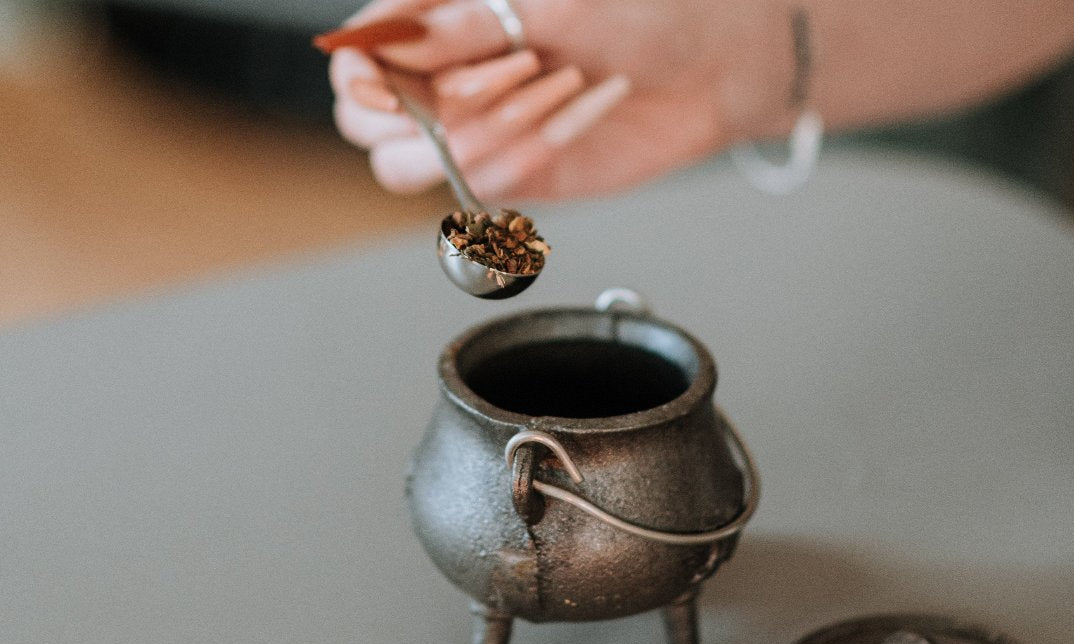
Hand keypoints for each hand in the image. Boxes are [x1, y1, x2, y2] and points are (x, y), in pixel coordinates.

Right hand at [326, 0, 796, 201]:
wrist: (709, 68)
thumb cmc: (642, 9)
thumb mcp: (554, 1)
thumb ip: (466, 22)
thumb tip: (387, 38)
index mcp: (440, 18)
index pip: (357, 59)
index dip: (360, 77)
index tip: (391, 87)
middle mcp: (443, 77)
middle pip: (365, 125)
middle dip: (417, 114)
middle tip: (502, 75)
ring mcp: (473, 130)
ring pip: (409, 168)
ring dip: (476, 135)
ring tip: (552, 86)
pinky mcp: (511, 173)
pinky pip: (480, 186)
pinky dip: (524, 155)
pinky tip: (578, 114)